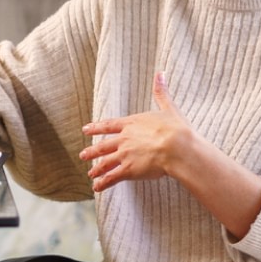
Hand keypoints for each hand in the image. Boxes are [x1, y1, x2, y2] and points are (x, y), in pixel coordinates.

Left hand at [80, 73, 201, 193]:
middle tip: (82, 155)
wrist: (177, 147)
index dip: (96, 127)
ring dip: (96, 168)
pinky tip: (97, 188)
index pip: (109, 125)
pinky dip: (103, 183)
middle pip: (103, 145)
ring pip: (105, 162)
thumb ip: (161, 92)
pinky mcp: (128, 170)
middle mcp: (124, 139)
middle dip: (92, 151)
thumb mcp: (168, 107)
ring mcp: (124, 155)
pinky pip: (111, 177)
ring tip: (90, 173)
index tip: (85, 129)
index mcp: (131, 123)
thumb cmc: (175, 128)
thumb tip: (161, 73)